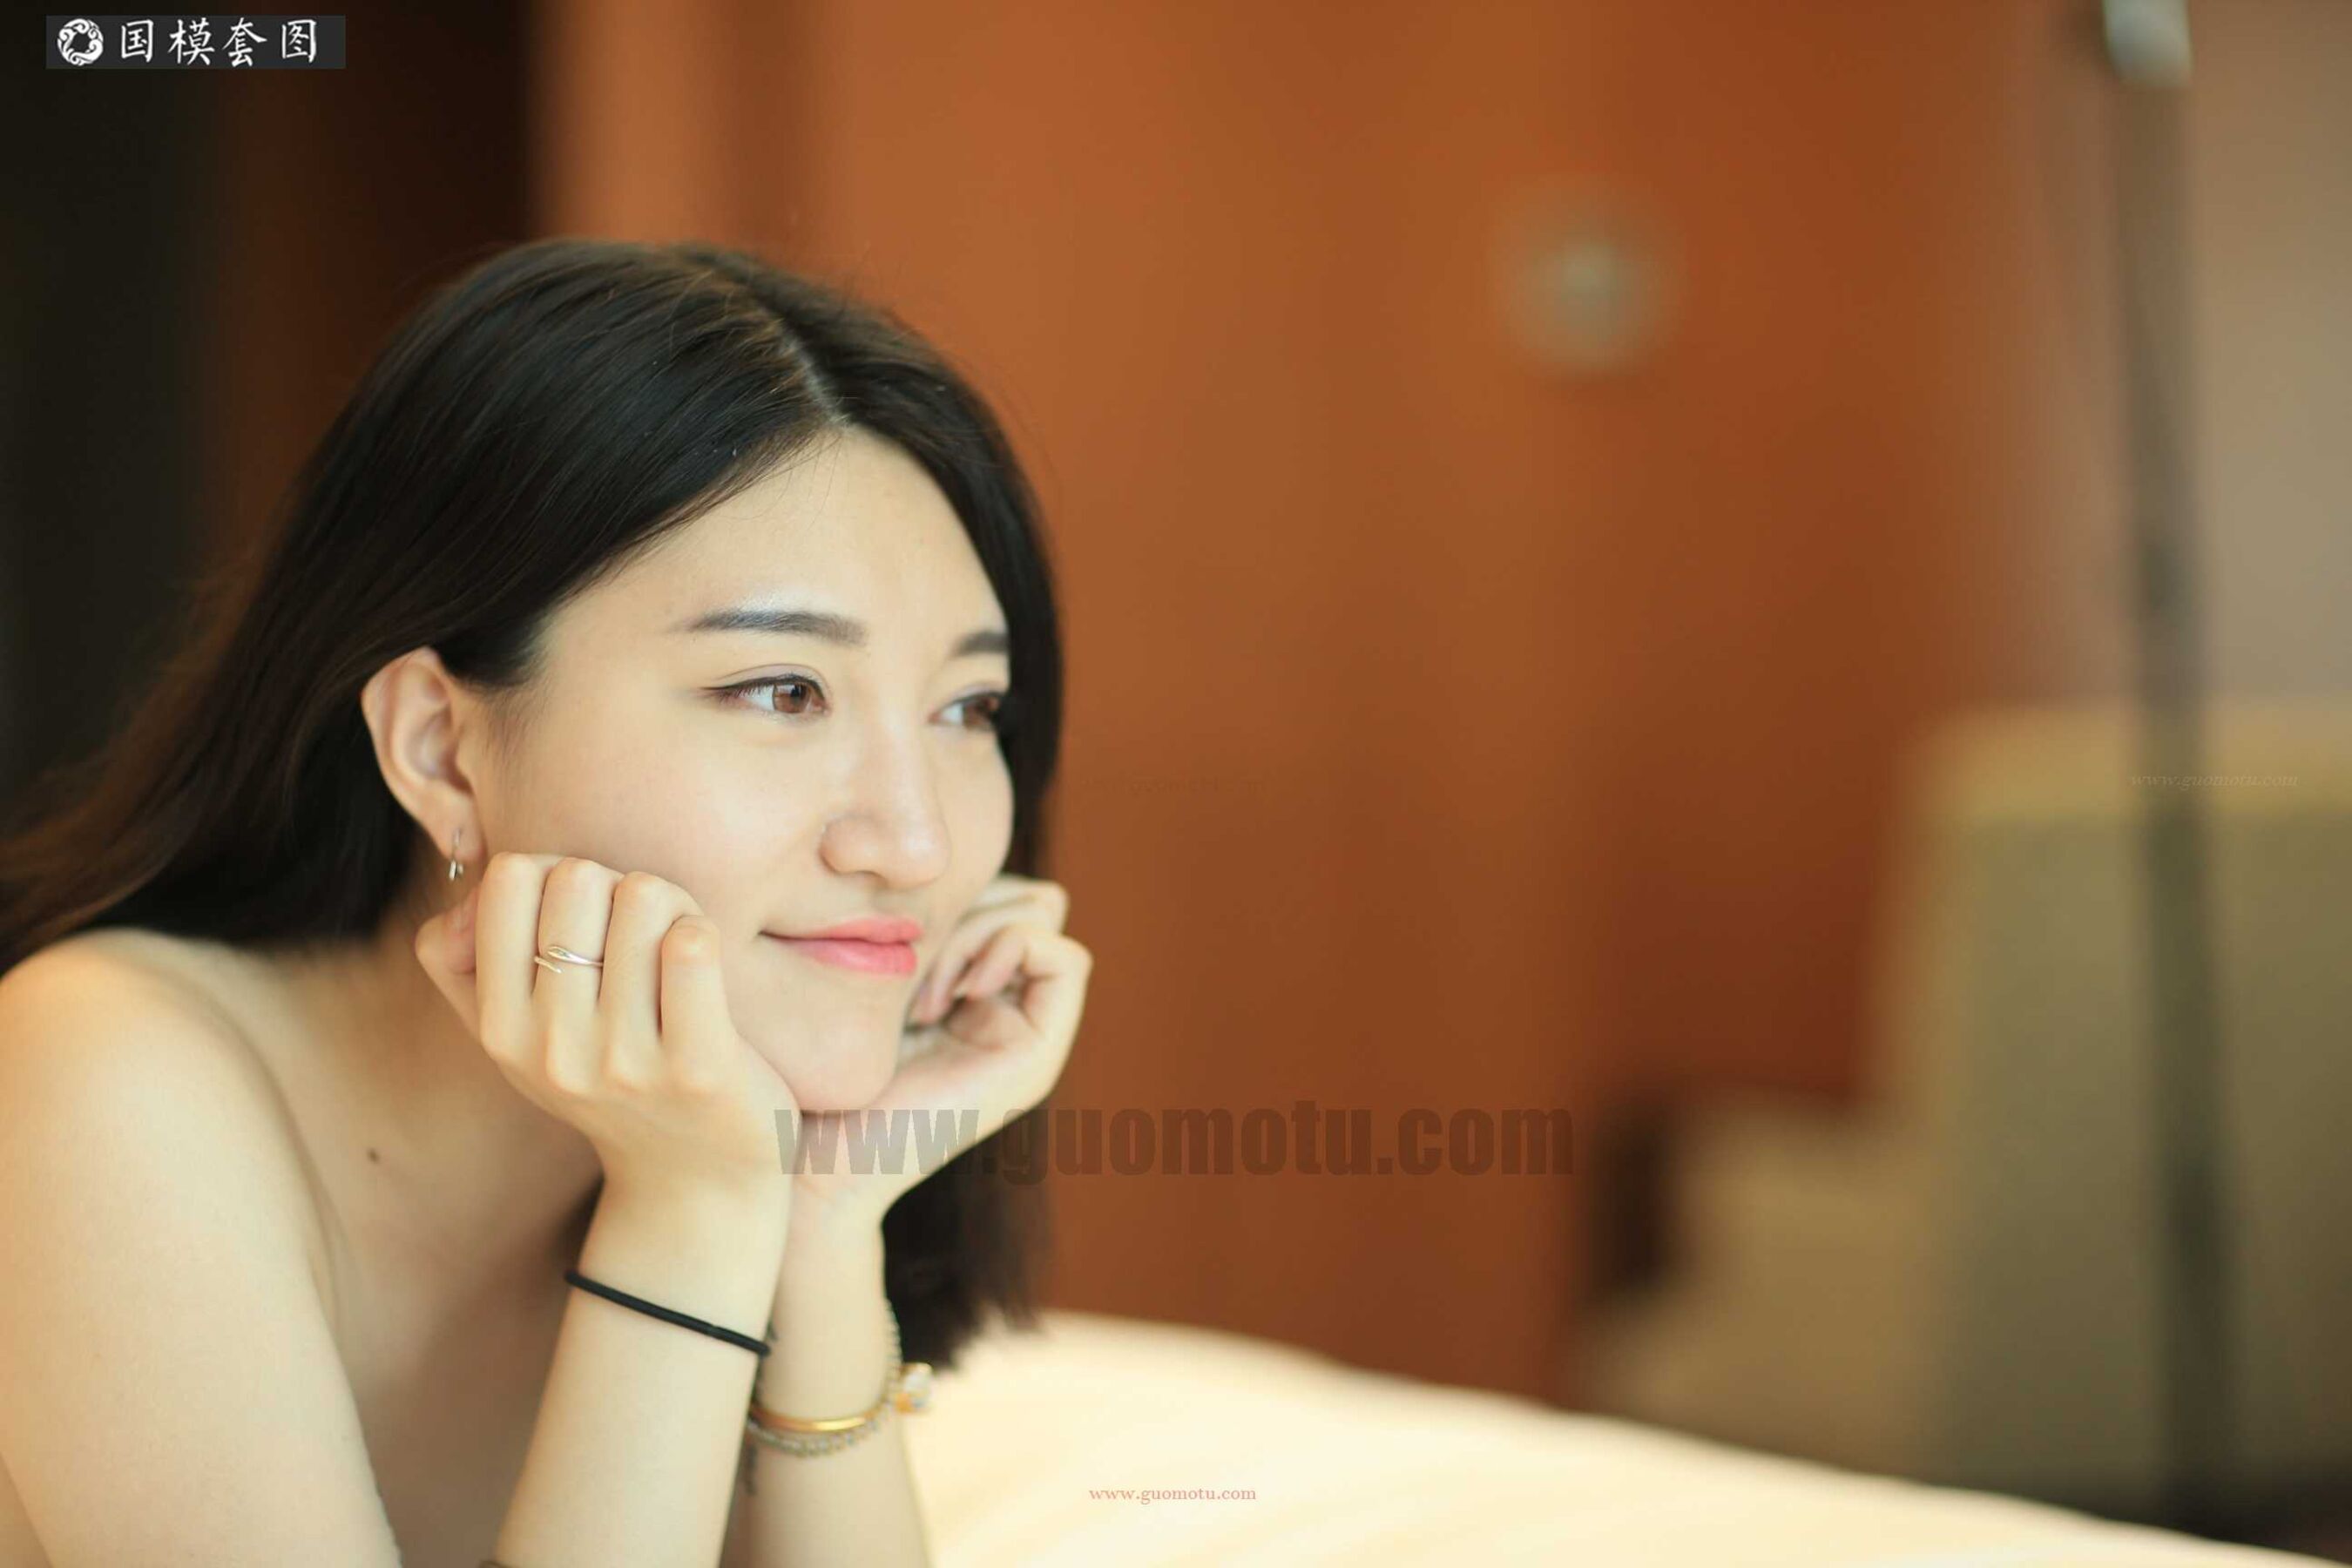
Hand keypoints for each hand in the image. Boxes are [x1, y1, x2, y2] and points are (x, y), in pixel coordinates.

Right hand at [413, 852, 798, 1206]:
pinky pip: (692, 946)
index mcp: (500, 1029)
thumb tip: (469, 890)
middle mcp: (551, 1047)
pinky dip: (702, 934)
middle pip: (576, 876)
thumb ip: (467, 960)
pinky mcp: (698, 1069)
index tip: (585, 916)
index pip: (508, 879)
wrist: (695, 1179)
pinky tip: (702, 966)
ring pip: (643, 895)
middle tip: (640, 935)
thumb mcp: (520, 1034)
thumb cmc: (611, 1076)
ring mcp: (623, 1061)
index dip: (555, 872)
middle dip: (617, 885)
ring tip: (675, 955)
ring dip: (672, 908)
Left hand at [787, 873, 1090, 1235]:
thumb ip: (905, 928)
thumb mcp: (861, 975)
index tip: (893, 940)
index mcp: (969, 992)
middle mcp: (1007, 1009)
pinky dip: (1013, 950)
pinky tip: (955, 994)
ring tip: (926, 991)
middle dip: (970, 906)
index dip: (958, 890)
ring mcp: (1029, 1034)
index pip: (1000, 890)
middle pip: (1029, 896)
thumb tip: (933, 863)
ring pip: (1046, 917)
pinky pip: (1068, 958)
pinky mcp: (1039, 1056)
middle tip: (912, 969)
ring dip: (981, 931)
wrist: (811, 1160)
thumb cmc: (812, 1071)